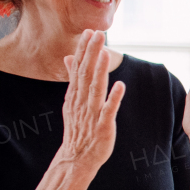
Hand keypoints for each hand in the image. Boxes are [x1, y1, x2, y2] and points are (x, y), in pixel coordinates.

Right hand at [56, 30, 125, 170]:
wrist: (76, 157)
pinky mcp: (103, 126)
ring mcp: (92, 113)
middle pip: (87, 73)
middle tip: (98, 33)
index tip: (89, 32)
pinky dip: (114, 98)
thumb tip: (68, 57)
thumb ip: (73, 78)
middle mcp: (82, 101)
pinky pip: (109, 110)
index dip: (84, 50)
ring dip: (100, 70)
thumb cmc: (78, 127)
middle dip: (92, 53)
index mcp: (76, 95)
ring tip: (105, 53)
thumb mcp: (72, 101)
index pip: (79, 68)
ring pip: (96, 88)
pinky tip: (120, 85)